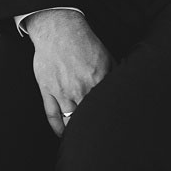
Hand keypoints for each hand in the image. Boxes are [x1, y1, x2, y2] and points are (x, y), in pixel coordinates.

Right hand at [22, 9, 111, 136]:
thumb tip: (123, 87)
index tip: (112, 129)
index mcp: (98, 80)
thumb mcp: (106, 56)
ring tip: (82, 141)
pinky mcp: (47, 90)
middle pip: (88, 117)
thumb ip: (114, 73)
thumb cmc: (83, 41)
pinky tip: (63, 135)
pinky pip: (52, 115)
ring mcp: (62, 91)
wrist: (58, 29)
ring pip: (70, 120)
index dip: (108, 120)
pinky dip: (58, 128)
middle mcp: (80, 89)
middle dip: (93, 129)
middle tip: (99, 142)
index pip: (105, 107)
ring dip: (76, 131)